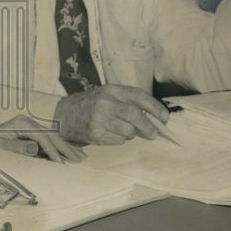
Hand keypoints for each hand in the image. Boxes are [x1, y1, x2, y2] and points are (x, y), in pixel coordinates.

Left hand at [0, 115, 85, 162]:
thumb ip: (15, 148)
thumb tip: (35, 147)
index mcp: (22, 123)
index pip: (42, 137)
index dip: (53, 151)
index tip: (62, 164)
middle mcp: (28, 122)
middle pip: (51, 135)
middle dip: (66, 148)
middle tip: (81, 160)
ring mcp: (30, 128)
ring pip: (53, 138)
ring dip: (67, 148)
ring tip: (82, 157)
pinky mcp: (31, 135)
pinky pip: (49, 142)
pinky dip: (60, 149)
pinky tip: (70, 154)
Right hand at [54, 85, 169, 144]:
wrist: (65, 114)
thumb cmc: (92, 105)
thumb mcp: (108, 96)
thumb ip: (128, 103)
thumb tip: (154, 118)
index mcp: (111, 90)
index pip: (138, 96)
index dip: (155, 107)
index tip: (164, 117)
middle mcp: (105, 102)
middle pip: (135, 115)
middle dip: (149, 126)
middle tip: (154, 133)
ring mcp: (99, 118)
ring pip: (128, 131)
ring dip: (132, 134)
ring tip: (124, 130)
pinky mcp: (96, 133)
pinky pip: (119, 140)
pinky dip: (120, 139)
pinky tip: (111, 134)